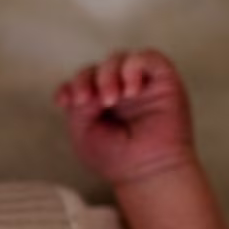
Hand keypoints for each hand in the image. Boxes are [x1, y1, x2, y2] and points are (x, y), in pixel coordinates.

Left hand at [54, 49, 195, 184]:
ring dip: (108, 75)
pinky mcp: (164, 80)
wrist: (147, 172)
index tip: (64, 102)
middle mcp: (121, 90)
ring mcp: (141, 84)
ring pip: (118, 58)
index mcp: (100, 101)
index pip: (82, 79)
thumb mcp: (83, 131)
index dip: (71, 85)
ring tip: (111, 99)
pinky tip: (130, 91)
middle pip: (97, 67)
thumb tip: (93, 85)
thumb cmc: (116, 158)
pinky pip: (149, 57)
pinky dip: (133, 68)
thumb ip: (79, 103)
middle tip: (88, 102)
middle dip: (87, 80)